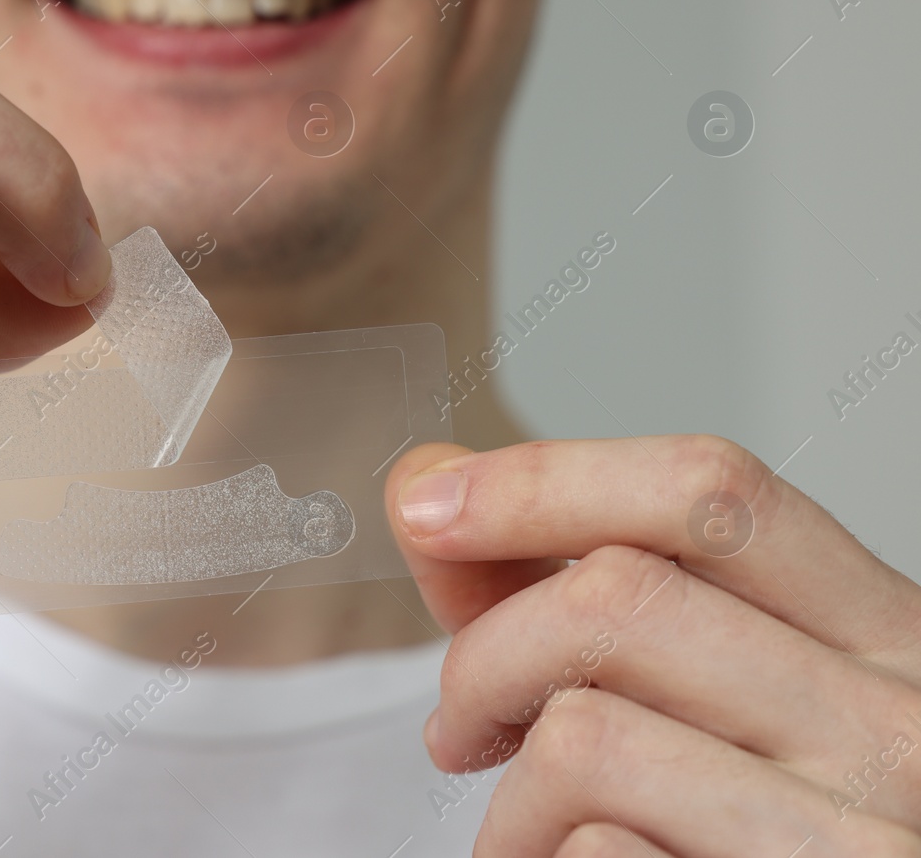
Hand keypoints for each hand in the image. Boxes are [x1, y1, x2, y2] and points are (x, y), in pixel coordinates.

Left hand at [388, 435, 920, 856]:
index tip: (427, 507)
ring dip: (508, 797)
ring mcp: (863, 830)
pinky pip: (596, 852)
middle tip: (461, 728)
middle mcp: (898, 720)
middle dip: (486, 656)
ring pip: (585, 738)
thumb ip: (589, 597)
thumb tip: (430, 497)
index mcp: (887, 632)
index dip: (541, 480)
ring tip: (519, 836)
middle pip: (617, 596)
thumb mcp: (731, 695)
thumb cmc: (775, 832)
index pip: (708, 492)